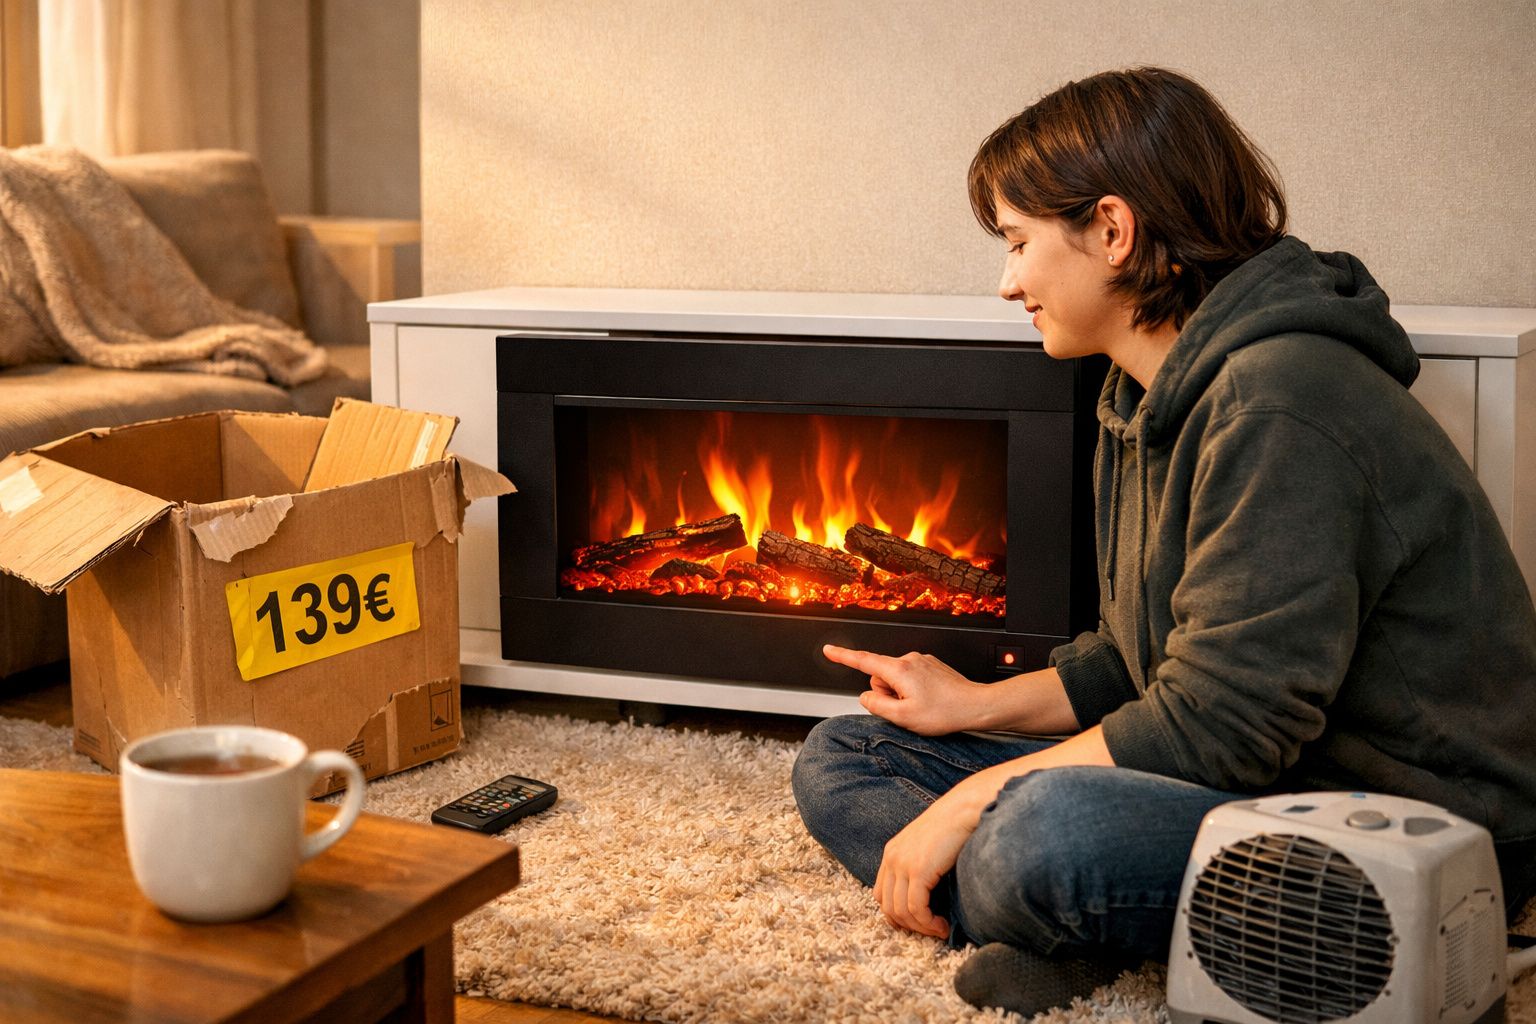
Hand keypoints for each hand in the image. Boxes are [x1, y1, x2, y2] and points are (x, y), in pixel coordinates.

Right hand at [822, 645, 987, 734]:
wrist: (976, 706)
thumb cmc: (945, 712)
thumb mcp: (903, 717)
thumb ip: (876, 705)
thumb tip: (866, 696)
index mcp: (899, 670)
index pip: (863, 660)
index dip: (842, 656)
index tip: (828, 650)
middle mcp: (909, 659)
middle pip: (881, 675)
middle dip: (886, 693)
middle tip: (906, 709)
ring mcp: (922, 661)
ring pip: (896, 678)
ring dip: (901, 693)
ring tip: (921, 706)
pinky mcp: (931, 666)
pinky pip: (910, 677)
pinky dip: (913, 690)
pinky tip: (929, 701)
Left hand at [873, 781, 989, 939]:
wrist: (964, 810)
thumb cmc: (953, 827)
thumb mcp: (927, 847)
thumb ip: (919, 865)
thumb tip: (927, 896)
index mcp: (891, 853)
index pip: (881, 895)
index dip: (897, 915)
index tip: (919, 923)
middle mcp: (892, 858)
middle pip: (889, 907)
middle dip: (910, 926)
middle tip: (932, 931)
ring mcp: (903, 864)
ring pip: (902, 912)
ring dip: (922, 928)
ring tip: (941, 930)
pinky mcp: (918, 870)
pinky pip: (916, 909)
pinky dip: (929, 923)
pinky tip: (943, 925)